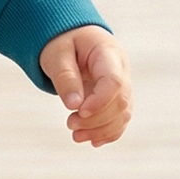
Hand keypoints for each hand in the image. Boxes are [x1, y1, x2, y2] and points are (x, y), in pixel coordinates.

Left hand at [38, 26, 131, 147]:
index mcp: (108, 53)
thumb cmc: (63, 42)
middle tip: (69, 123)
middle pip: (120, 102)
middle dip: (96, 119)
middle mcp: (121, 69)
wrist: (71, 36)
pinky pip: (120, 118)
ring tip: (76, 136)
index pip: (114, 82)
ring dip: (101, 130)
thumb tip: (74, 106)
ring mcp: (122, 84)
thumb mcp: (57, 55)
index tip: (79, 112)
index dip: (100, 102)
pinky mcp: (116, 96)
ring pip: (123, 114)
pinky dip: (108, 132)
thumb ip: (66, 78)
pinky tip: (92, 141)